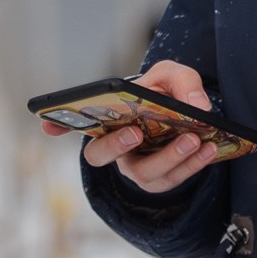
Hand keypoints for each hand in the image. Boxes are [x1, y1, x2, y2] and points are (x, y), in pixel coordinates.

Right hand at [47, 60, 224, 193]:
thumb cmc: (166, 94)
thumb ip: (182, 82)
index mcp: (107, 119)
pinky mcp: (161, 180)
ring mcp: (136, 168)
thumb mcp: (173, 77)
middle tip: (135, 132)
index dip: (58, 126)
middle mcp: (114, 148)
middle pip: (100, 156)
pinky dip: (193, 164)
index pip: (73, 124)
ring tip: (194, 139)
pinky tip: (210, 148)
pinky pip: (173, 179)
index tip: (46, 123)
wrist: (190, 117)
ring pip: (144, 173)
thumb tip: (196, 106)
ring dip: (169, 157)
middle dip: (115, 146)